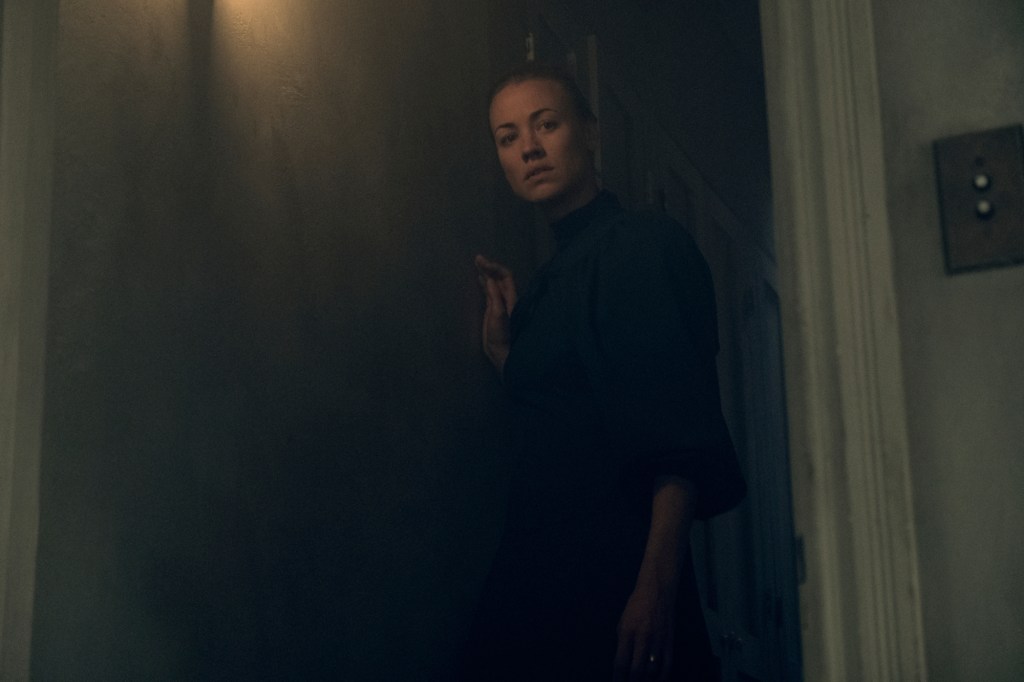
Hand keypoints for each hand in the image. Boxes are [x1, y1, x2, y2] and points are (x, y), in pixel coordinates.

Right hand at [474, 254, 516, 372]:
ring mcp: (500, 303)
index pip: (505, 276)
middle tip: (477, 258)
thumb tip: (489, 279)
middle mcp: (507, 298)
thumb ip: (495, 297)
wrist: (500, 352)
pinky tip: (480, 279)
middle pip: (499, 277)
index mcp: (510, 298)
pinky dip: (485, 283)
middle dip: (489, 267)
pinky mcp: (493, 309)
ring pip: (494, 283)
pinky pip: (489, 292)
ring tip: (477, 264)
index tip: (481, 262)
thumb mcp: (497, 316)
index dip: (494, 267)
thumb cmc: (501, 336)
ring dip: (487, 273)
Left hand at [613, 578, 676, 681]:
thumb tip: (622, 665)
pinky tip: (657, 680)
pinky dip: (662, 677)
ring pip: (652, 671)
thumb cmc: (636, 606)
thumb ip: (622, 644)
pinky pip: (667, 665)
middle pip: (636, 671)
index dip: (617, 678)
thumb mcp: (622, 622)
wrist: (657, 591)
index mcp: (627, 632)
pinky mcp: (669, 642)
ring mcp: (658, 641)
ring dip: (646, 681)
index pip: (620, 663)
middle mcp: (642, 638)